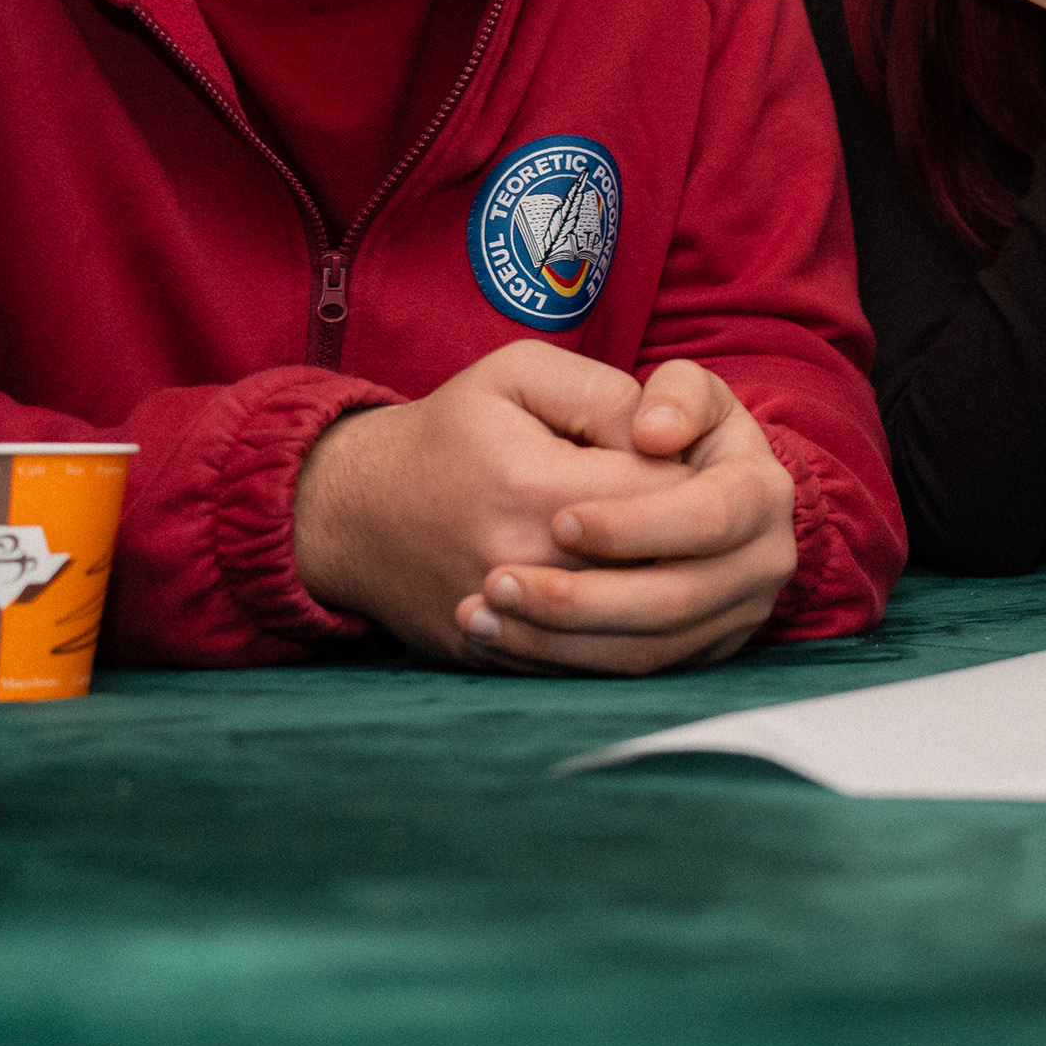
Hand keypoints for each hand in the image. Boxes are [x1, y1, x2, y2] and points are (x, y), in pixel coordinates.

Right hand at [293, 346, 798, 675]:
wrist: (351, 511)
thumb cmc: (449, 433)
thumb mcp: (519, 375)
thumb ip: (605, 392)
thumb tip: (668, 437)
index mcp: (534, 487)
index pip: (669, 496)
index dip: (694, 475)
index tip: (682, 459)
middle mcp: (522, 567)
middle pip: (663, 571)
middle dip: (691, 540)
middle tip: (687, 513)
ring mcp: (511, 627)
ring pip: (640, 637)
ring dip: (676, 600)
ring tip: (670, 556)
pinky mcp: (502, 665)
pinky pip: (596, 670)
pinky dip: (636, 643)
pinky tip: (643, 603)